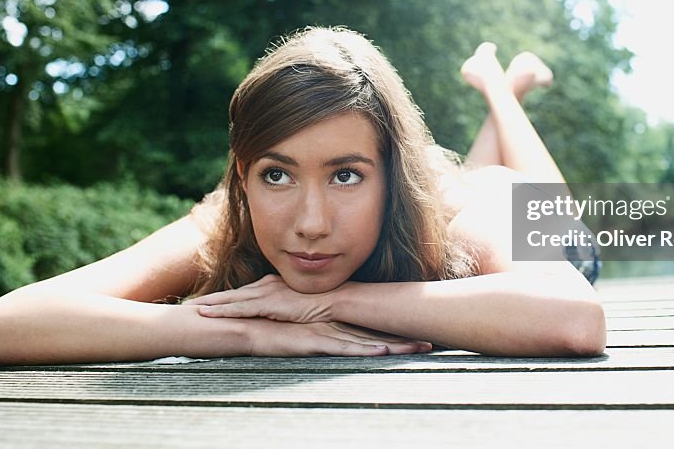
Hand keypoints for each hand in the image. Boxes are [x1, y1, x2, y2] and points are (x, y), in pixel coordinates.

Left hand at [184, 274, 334, 322]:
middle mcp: (265, 285)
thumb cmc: (321, 303)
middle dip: (211, 298)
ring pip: (230, 299)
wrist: (333, 300)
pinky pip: (238, 309)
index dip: (226, 297)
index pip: (244, 292)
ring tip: (191, 308)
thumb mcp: (299, 303)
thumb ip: (287, 307)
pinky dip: (220, 311)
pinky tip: (206, 313)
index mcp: (273, 285)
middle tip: (191, 303)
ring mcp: (265, 293)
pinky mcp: (266, 304)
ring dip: (210, 303)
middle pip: (232, 294)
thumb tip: (282, 315)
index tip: (210, 301)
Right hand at [244, 319, 431, 356]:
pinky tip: (383, 350)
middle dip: (403, 339)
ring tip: (419, 349)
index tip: (416, 335)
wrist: (242, 322)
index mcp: (332, 322)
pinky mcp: (314, 340)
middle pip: (374, 333)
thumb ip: (310, 329)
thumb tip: (322, 333)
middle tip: (431, 343)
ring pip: (366, 340)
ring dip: (394, 346)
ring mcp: (325, 331)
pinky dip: (363, 350)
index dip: (392, 331)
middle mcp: (334, 324)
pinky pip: (343, 347)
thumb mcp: (294, 327)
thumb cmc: (265, 325)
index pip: (367, 328)